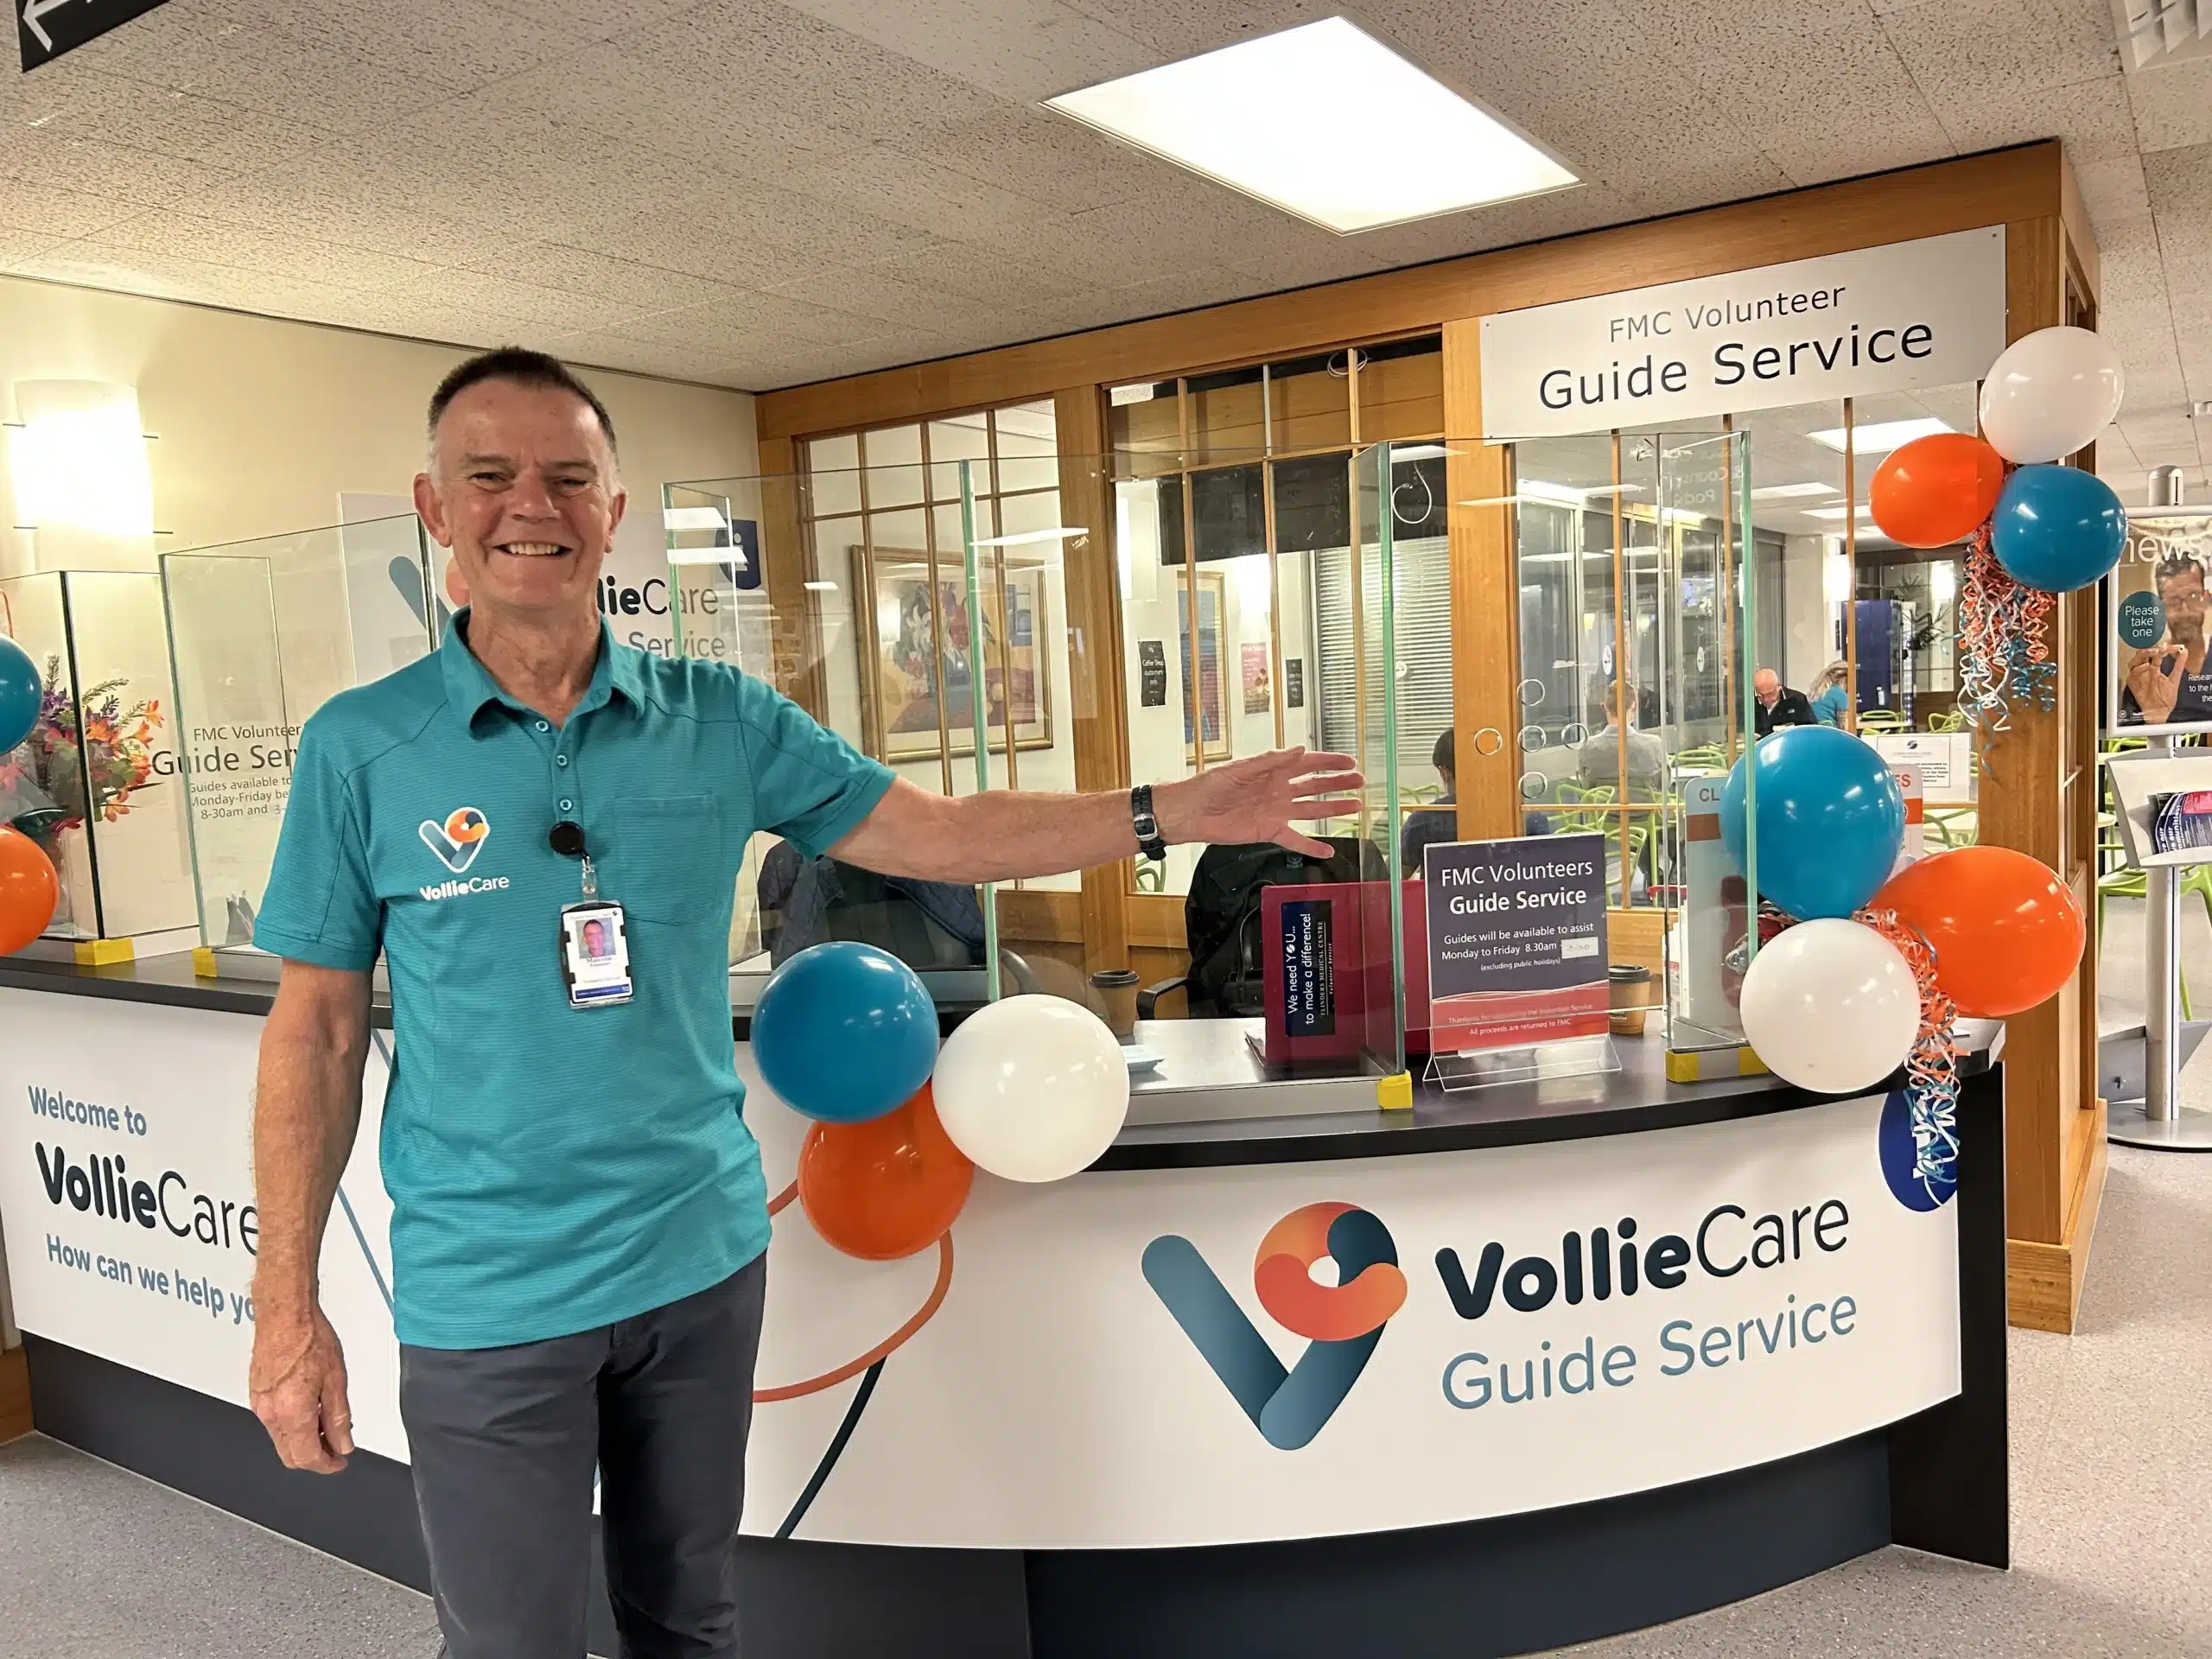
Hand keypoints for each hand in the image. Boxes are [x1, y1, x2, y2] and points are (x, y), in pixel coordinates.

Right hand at [250, 1304, 353, 1473]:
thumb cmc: (309, 1338)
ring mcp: (260, 1405)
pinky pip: (273, 1423)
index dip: (327, 1465)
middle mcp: (270, 1414)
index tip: (339, 1462)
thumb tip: (343, 1443)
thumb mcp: (336, 1380)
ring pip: (281, 1440)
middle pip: (290, 1455)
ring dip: (303, 1440)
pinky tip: (309, 1410)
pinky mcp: (256, 1395)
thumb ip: (339, 1417)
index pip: (307, 1458)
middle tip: (336, 1447)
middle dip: (314, 1457)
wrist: (284, 1315)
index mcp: (292, 1413)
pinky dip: (292, 1426)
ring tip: (327, 1424)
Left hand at [1153, 747, 1365, 858]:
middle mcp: (1278, 790)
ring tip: (1356, 806)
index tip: (1350, 761)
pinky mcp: (1268, 831)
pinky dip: (1312, 846)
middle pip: (1315, 785)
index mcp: (1272, 770)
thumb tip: (1300, 750)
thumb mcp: (1240, 768)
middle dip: (1338, 783)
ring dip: (1333, 808)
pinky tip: (1329, 851)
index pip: (1307, 763)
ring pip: (1311, 810)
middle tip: (1360, 782)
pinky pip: (1295, 839)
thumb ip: (1271, 761)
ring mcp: (1275, 811)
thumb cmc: (1210, 785)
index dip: (1329, 762)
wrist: (1191, 811)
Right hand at [2127, 647, 2184, 724]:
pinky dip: (2138, 668)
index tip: (2175, 647)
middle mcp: (2145, 671)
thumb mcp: (2175, 679)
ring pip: (2134, 661)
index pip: (2157, 654)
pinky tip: (2146, 666)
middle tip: (2160, 647)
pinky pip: (2132, 673)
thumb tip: (2184, 652)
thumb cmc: (2165, 698)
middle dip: (2150, 648)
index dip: (2166, 649)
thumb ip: (2178, 665)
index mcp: (2154, 669)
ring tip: (2153, 653)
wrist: (2159, 711)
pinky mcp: (2133, 684)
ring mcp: (2139, 677)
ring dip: (2142, 655)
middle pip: (2142, 655)